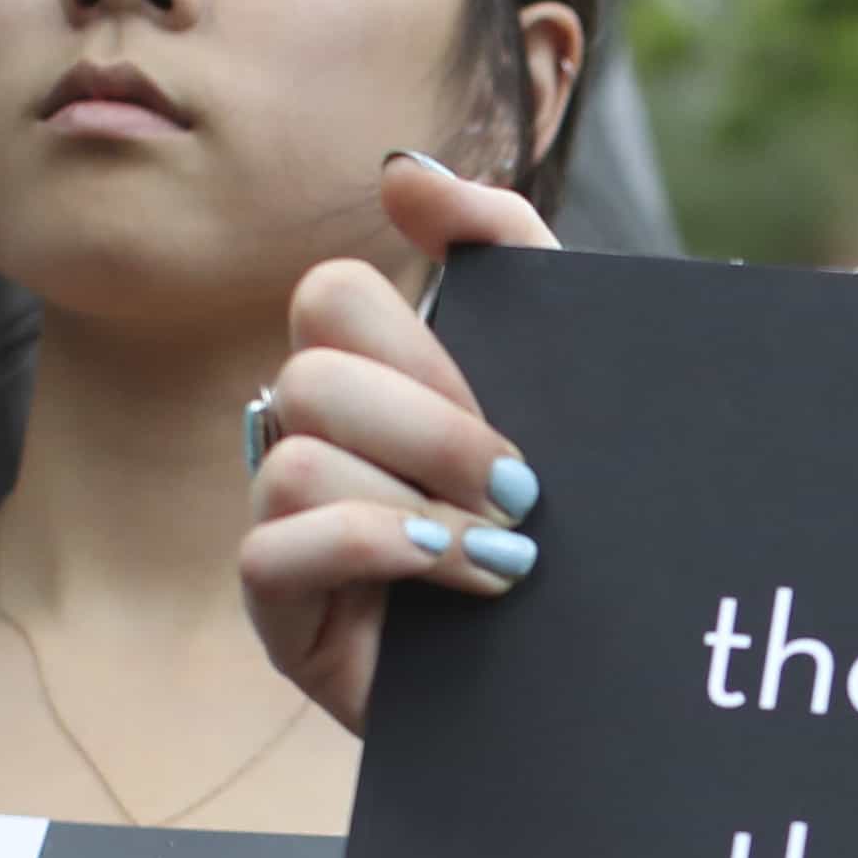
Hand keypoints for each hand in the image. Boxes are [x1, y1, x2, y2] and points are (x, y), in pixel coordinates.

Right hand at [239, 151, 560, 732]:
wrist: (585, 683)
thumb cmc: (568, 534)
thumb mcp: (566, 385)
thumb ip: (510, 256)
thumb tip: (406, 173)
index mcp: (375, 379)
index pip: (338, 295)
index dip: (414, 324)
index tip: (496, 387)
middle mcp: (316, 436)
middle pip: (317, 363)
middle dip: (436, 422)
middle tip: (523, 488)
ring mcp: (287, 521)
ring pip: (298, 448)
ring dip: (420, 498)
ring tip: (507, 555)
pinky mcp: (279, 608)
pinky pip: (273, 544)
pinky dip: (374, 548)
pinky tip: (458, 578)